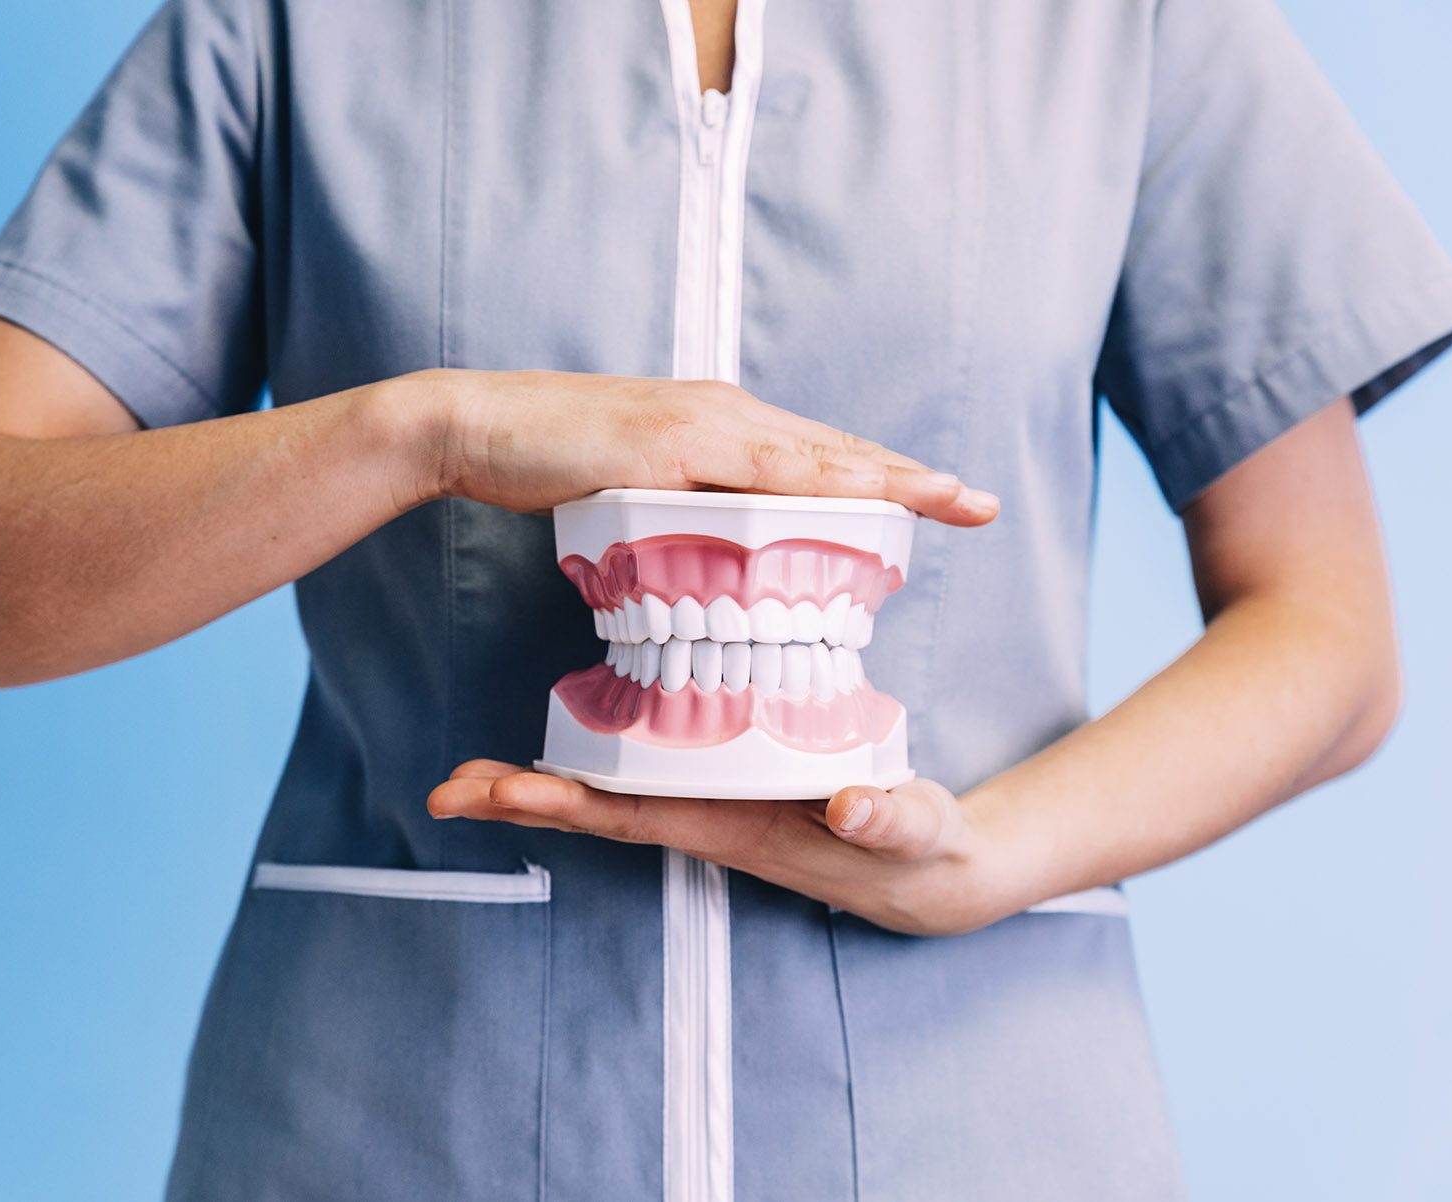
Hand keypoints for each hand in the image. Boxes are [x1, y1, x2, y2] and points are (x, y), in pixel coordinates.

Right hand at [392, 368, 1000, 524]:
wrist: (473, 422)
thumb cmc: (546, 457)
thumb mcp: (628, 484)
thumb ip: (676, 508)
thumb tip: (711, 550)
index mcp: (718, 424)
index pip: (816, 455)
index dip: (883, 476)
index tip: (944, 499)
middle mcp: (722, 415)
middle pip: (834, 451)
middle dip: (909, 478)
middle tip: (979, 503)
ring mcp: (697, 428)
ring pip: (810, 458)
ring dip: (883, 480)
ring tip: (946, 501)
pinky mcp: (665, 447)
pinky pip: (754, 474)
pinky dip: (811, 490)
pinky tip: (852, 506)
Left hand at [427, 760, 1022, 935]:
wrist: (931, 873)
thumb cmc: (921, 851)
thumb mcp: (916, 833)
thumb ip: (889, 819)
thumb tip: (851, 806)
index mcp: (737, 826)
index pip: (634, 816)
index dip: (566, 804)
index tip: (501, 792)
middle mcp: (709, 819)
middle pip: (598, 812)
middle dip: (520, 801)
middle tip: (444, 789)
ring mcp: (713, 805)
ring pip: (609, 797)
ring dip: (540, 786)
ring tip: (470, 775)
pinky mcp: (726, 787)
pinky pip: (642, 776)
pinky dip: (591, 763)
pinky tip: (562, 742)